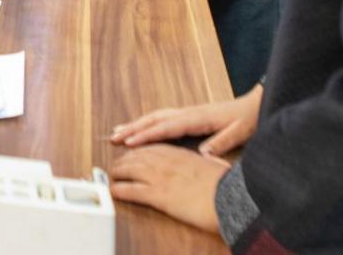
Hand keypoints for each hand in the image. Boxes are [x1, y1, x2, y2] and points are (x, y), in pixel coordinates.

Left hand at [109, 144, 230, 234]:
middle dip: (126, 155)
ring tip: (112, 173)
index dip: (143, 145)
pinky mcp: (158, 194)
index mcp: (182, 153)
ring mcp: (161, 175)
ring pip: (131, 168)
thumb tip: (209, 156)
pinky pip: (132, 190)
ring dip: (119, 169)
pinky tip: (114, 190)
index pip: (156, 145)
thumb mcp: (217, 166)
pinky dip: (121, 189)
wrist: (231, 198)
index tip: (134, 146)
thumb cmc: (228, 186)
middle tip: (117, 158)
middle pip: (139, 154)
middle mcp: (168, 160)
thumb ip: (209, 160)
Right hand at [110, 85, 262, 156]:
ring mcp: (187, 112)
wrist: (255, 104)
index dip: (147, 135)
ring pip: (156, 117)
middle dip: (133, 128)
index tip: (130, 142)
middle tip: (113, 137)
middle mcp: (188, 113)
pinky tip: (141, 127)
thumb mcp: (238, 133)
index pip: (166, 128)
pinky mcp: (189, 115)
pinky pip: (163, 118)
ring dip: (137, 123)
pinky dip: (148, 122)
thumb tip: (201, 154)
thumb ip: (220, 143)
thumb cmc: (246, 119)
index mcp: (197, 118)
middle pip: (155, 120)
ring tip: (118, 131)